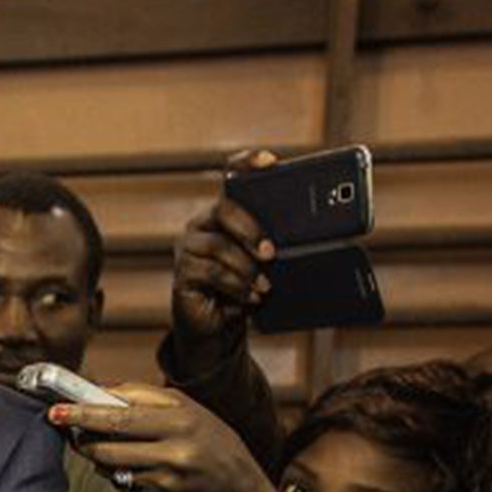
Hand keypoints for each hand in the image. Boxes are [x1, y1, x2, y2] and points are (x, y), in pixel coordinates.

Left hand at [52, 385, 296, 491]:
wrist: (235, 485)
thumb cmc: (206, 436)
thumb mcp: (185, 406)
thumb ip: (141, 395)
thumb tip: (97, 390)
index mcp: (181, 423)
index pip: (120, 419)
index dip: (84, 415)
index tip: (56, 411)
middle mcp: (173, 455)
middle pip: (107, 449)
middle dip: (82, 439)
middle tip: (72, 429)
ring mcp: (164, 484)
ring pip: (109, 469)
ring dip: (98, 456)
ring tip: (112, 445)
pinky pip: (120, 485)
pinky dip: (117, 472)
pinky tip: (138, 466)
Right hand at [170, 150, 278, 368]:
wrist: (219, 329)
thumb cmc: (245, 290)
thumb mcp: (267, 264)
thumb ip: (277, 244)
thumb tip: (309, 238)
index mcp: (226, 213)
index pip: (232, 176)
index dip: (247, 164)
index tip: (270, 161)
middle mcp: (203, 224)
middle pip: (224, 209)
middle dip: (251, 229)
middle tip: (271, 252)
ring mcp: (189, 248)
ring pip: (217, 244)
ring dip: (245, 266)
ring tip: (265, 284)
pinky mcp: (182, 274)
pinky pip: (210, 272)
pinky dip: (236, 285)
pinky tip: (252, 295)